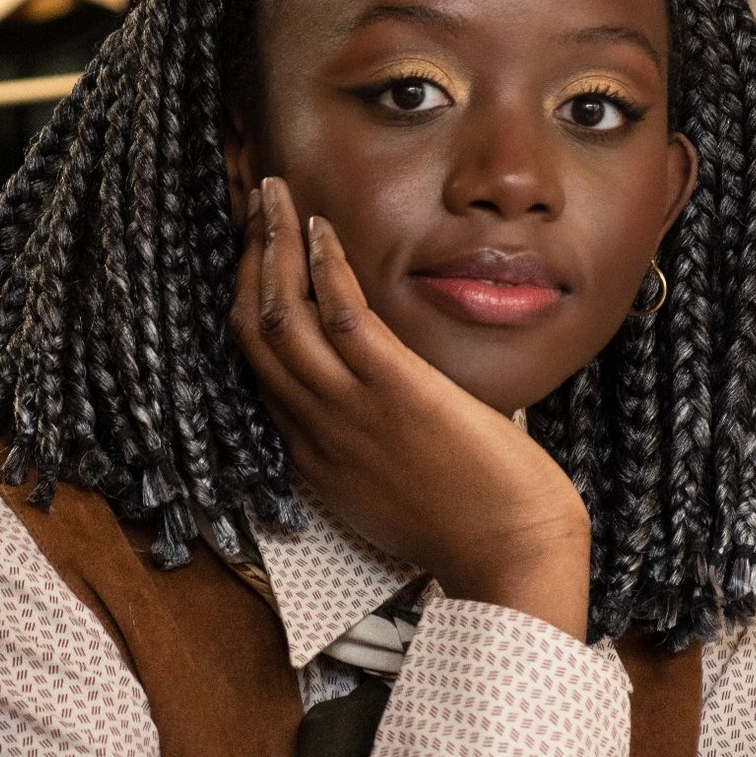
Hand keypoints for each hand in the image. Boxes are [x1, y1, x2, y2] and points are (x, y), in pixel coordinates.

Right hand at [230, 178, 590, 638]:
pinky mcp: (397, 395)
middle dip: (245, 259)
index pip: (257, 364)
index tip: (252, 251)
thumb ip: (372, 434)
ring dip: (273, 247)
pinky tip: (322, 229)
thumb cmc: (470, 523)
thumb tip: (381, 386)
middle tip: (252, 202)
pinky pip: (343, 320)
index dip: (246, 298)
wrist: (510, 562)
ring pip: (281, 318)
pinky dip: (324, 270)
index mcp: (311, 451)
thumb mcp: (394, 481)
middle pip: (252, 332)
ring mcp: (351, 413)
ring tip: (273, 195)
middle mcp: (314, 429)